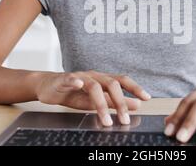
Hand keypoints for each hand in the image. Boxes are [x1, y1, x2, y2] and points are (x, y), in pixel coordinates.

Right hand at [35, 71, 151, 126]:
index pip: (122, 81)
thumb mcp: (97, 100)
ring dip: (101, 104)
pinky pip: (70, 79)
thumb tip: (138, 104)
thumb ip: (115, 102)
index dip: (135, 88)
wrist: (48, 87)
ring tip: (106, 120)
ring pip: (93, 86)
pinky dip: (75, 81)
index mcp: (103, 79)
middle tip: (125, 120)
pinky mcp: (63, 79)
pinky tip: (79, 85)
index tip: (147, 98)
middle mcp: (94, 75)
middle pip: (111, 84)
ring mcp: (79, 76)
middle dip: (120, 103)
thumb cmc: (74, 93)